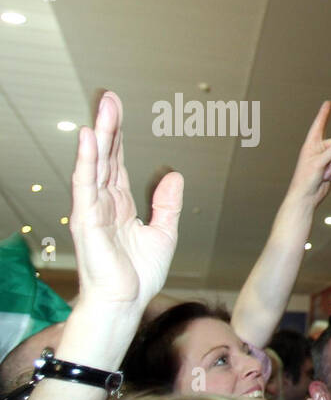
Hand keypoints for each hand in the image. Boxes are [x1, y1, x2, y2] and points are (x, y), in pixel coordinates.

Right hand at [70, 91, 183, 308]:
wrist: (126, 301)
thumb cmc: (139, 275)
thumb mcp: (164, 232)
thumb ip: (167, 204)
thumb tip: (174, 176)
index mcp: (119, 204)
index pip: (117, 162)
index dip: (118, 136)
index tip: (118, 110)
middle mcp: (103, 202)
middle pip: (104, 157)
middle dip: (107, 127)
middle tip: (108, 98)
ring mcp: (92, 209)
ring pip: (94, 164)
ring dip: (97, 136)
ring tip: (101, 109)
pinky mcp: (87, 219)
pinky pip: (86, 185)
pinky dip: (86, 161)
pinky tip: (87, 139)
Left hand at [287, 100, 330, 207]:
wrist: (307, 196)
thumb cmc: (305, 179)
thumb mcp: (318, 164)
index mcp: (311, 144)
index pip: (319, 125)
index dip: (324, 114)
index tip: (329, 103)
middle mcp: (319, 149)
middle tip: (328, 167)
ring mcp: (326, 158)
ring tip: (326, 174)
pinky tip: (328, 178)